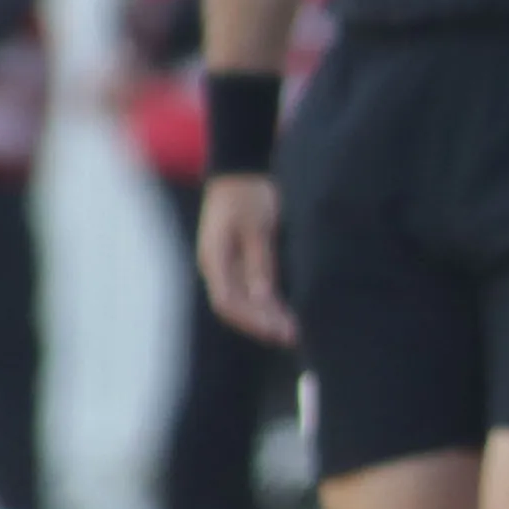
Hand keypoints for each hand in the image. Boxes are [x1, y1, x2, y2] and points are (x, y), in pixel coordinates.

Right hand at [197, 174, 297, 345]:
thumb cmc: (249, 195)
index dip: (252, 320)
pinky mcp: (238, 261)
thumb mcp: (257, 227)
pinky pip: (249, 290)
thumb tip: (263, 299)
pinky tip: (286, 313)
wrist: (241, 172)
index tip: (278, 330)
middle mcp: (216, 267)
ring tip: (293, 332)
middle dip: (262, 324)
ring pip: (242, 302)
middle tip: (293, 337)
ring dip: (266, 317)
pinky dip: (266, 304)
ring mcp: (225, 265)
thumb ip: (260, 263)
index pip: (227, 302)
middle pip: (234, 308)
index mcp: (214, 258)